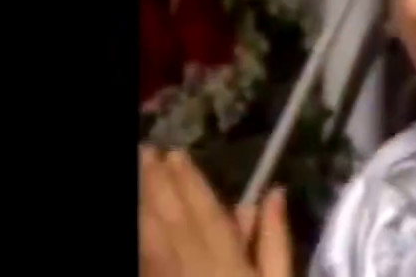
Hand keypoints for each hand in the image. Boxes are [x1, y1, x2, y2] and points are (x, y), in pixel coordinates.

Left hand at [140, 146, 291, 276]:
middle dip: (158, 182)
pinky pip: (144, 252)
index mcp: (228, 258)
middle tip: (147, 150)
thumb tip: (276, 193)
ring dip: (144, 201)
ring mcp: (167, 275)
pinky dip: (140, 228)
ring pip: (150, 233)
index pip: (204, 211)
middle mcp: (192, 263)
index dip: (189, 180)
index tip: (176, 152)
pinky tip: (139, 211)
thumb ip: (275, 238)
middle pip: (171, 218)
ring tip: (141, 171)